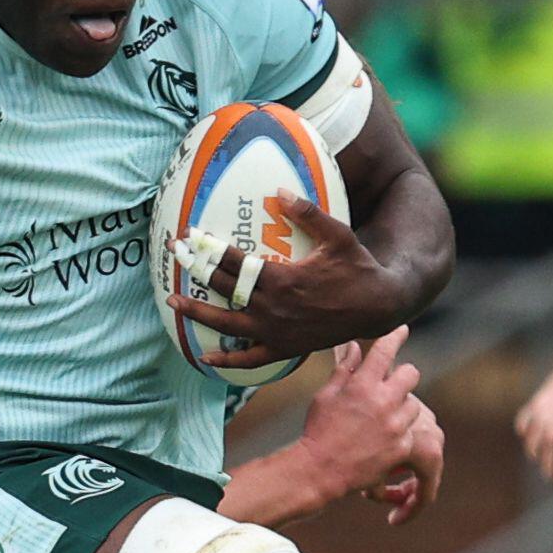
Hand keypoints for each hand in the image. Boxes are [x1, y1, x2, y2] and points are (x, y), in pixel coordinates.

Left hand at [165, 195, 409, 370]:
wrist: (377, 307)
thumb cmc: (358, 268)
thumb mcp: (337, 235)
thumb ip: (308, 213)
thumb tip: (279, 191)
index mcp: (282, 279)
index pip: (236, 262)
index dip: (209, 248)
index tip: (188, 237)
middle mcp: (273, 307)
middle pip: (225, 288)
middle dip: (197, 271)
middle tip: (174, 257)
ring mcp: (276, 332)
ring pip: (228, 325)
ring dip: (198, 313)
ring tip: (174, 303)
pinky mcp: (285, 349)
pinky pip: (250, 359)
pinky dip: (228, 361)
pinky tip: (206, 358)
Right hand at [291, 329, 441, 522]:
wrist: (321, 471)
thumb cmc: (319, 430)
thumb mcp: (326, 396)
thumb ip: (344, 370)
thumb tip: (354, 346)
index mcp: (362, 385)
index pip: (385, 350)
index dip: (396, 336)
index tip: (402, 329)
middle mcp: (383, 402)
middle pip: (412, 374)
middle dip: (403, 376)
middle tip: (392, 384)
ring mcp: (395, 425)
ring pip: (414, 404)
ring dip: (403, 406)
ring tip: (384, 418)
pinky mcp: (402, 446)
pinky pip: (411, 431)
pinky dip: (400, 432)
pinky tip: (383, 439)